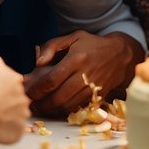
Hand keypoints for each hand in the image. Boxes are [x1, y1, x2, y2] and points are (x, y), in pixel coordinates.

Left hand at [24, 31, 143, 115]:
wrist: (120, 55)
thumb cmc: (92, 45)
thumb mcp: (73, 37)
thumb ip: (52, 46)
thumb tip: (38, 62)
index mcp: (77, 58)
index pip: (52, 79)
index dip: (37, 89)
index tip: (27, 92)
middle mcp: (85, 75)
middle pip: (58, 96)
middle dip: (41, 103)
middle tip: (30, 104)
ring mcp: (92, 88)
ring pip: (67, 105)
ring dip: (50, 110)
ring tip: (39, 107)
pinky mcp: (97, 96)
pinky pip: (77, 108)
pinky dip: (63, 111)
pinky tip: (54, 108)